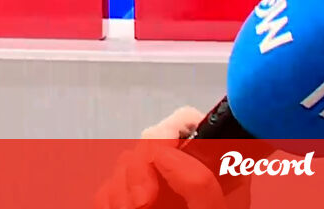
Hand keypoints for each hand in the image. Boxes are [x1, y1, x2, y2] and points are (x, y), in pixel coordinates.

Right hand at [95, 107, 227, 208]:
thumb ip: (199, 184)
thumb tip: (163, 154)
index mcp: (215, 161)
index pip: (185, 122)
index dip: (168, 133)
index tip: (160, 160)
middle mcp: (184, 166)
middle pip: (147, 142)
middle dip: (138, 170)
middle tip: (142, 203)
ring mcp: (156, 182)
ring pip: (123, 164)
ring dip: (121, 190)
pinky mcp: (133, 199)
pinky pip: (108, 189)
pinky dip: (109, 202)